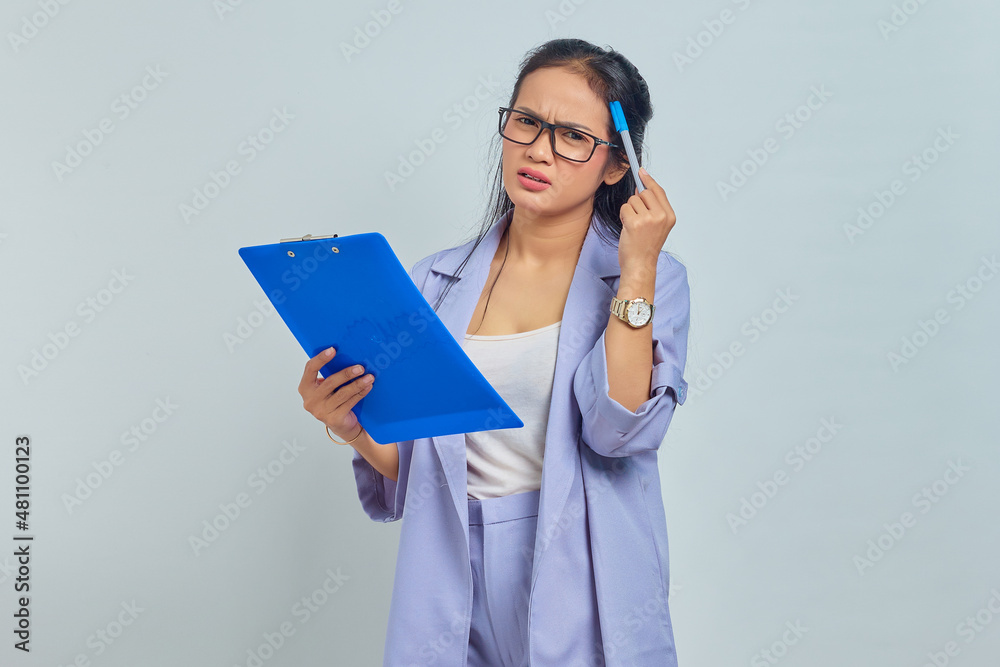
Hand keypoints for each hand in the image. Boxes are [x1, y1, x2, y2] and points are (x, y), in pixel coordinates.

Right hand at [298, 347, 373, 441]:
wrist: (340, 425)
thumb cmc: (333, 400)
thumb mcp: (327, 388)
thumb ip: (330, 375)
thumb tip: (347, 356)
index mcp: (305, 388)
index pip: (310, 369)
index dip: (321, 358)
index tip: (333, 350)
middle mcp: (310, 400)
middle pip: (330, 382)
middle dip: (347, 373)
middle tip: (360, 367)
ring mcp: (321, 411)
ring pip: (342, 393)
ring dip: (358, 384)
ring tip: (369, 377)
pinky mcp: (334, 419)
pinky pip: (350, 403)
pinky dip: (360, 393)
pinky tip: (368, 387)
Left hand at [618, 167, 676, 282]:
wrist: (640, 265)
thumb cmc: (645, 247)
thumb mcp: (656, 226)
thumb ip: (653, 207)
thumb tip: (641, 187)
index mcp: (669, 216)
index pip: (658, 191)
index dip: (649, 180)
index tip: (641, 171)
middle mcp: (661, 216)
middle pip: (644, 193)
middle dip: (637, 201)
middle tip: (637, 217)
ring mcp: (648, 219)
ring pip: (633, 200)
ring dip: (629, 211)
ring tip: (633, 226)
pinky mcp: (635, 223)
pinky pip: (625, 208)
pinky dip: (623, 216)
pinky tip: (628, 228)